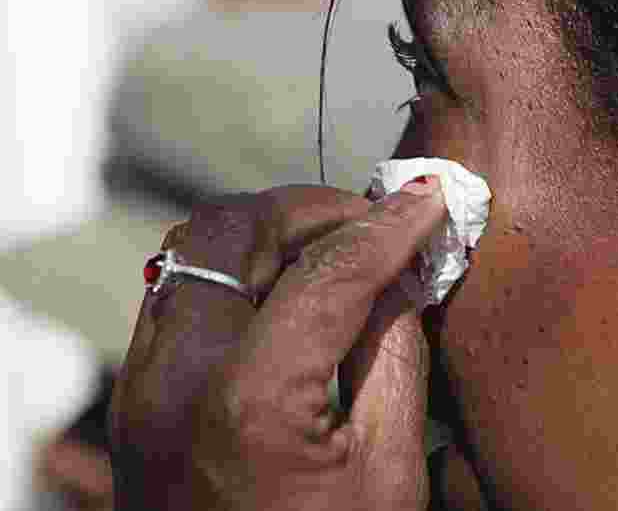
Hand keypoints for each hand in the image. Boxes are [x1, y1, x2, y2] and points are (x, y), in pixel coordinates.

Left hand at [109, 181, 445, 510]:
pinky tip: (295, 291)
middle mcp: (170, 381)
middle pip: (230, 230)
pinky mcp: (136, 398)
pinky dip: (240, 270)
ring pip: (194, 251)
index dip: (388, 225)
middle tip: (376, 222)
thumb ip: (396, 353)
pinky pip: (182, 294)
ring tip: (341, 250)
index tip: (429, 199)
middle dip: (312, 210)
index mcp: (242, 403)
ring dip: (272, 233)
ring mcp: (140, 388)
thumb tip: (403, 272)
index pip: (326, 271)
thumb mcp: (389, 470)